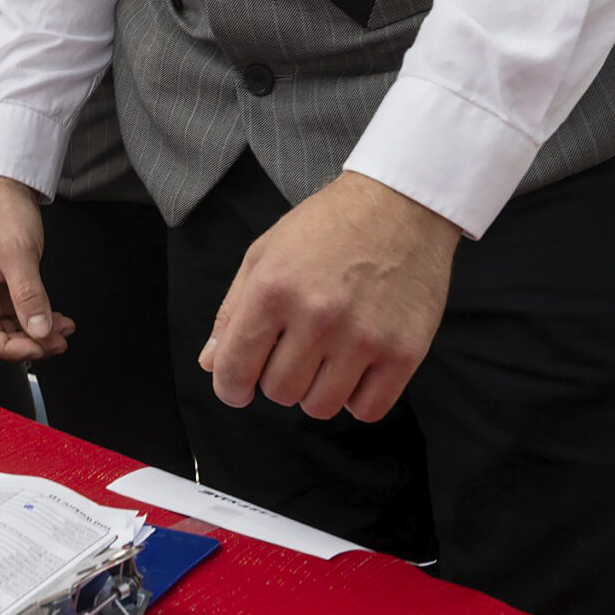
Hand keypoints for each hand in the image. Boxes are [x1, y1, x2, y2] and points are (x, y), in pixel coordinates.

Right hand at [0, 173, 73, 361]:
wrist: (8, 184)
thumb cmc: (0, 209)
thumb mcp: (17, 253)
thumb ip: (28, 295)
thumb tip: (40, 331)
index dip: (7, 347)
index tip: (36, 347)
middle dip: (27, 342)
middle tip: (56, 342)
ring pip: (7, 327)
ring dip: (36, 333)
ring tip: (62, 331)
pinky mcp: (0, 287)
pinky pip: (17, 312)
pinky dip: (37, 318)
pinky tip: (56, 320)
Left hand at [198, 172, 458, 422]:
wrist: (399, 205)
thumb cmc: (326, 227)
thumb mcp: (265, 253)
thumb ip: (232, 310)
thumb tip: (210, 363)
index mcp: (273, 289)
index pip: (235, 369)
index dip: (230, 387)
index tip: (237, 387)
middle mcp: (316, 316)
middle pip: (279, 393)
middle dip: (277, 378)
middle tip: (293, 350)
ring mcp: (363, 337)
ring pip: (320, 407)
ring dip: (316, 390)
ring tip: (325, 356)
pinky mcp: (404, 351)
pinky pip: (367, 409)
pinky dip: (356, 397)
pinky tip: (355, 368)